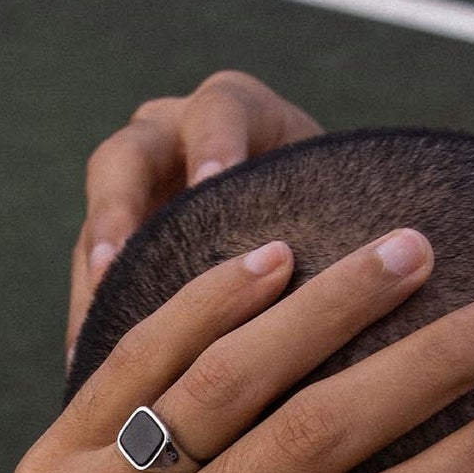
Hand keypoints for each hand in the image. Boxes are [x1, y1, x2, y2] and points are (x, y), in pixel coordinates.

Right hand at [68, 71, 322, 349]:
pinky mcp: (114, 239)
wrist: (304, 252)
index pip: (219, 112)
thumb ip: (333, 225)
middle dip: (120, 208)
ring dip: (96, 269)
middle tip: (117, 261)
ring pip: (99, 218)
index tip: (214, 185)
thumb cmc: (337, 228)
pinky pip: (91, 272)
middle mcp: (175, 138)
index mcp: (239, 114)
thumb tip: (384, 260)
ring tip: (94, 317)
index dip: (215, 146)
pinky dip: (93, 313)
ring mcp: (136, 188)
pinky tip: (88, 361)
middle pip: (129, 154)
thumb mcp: (332, 212)